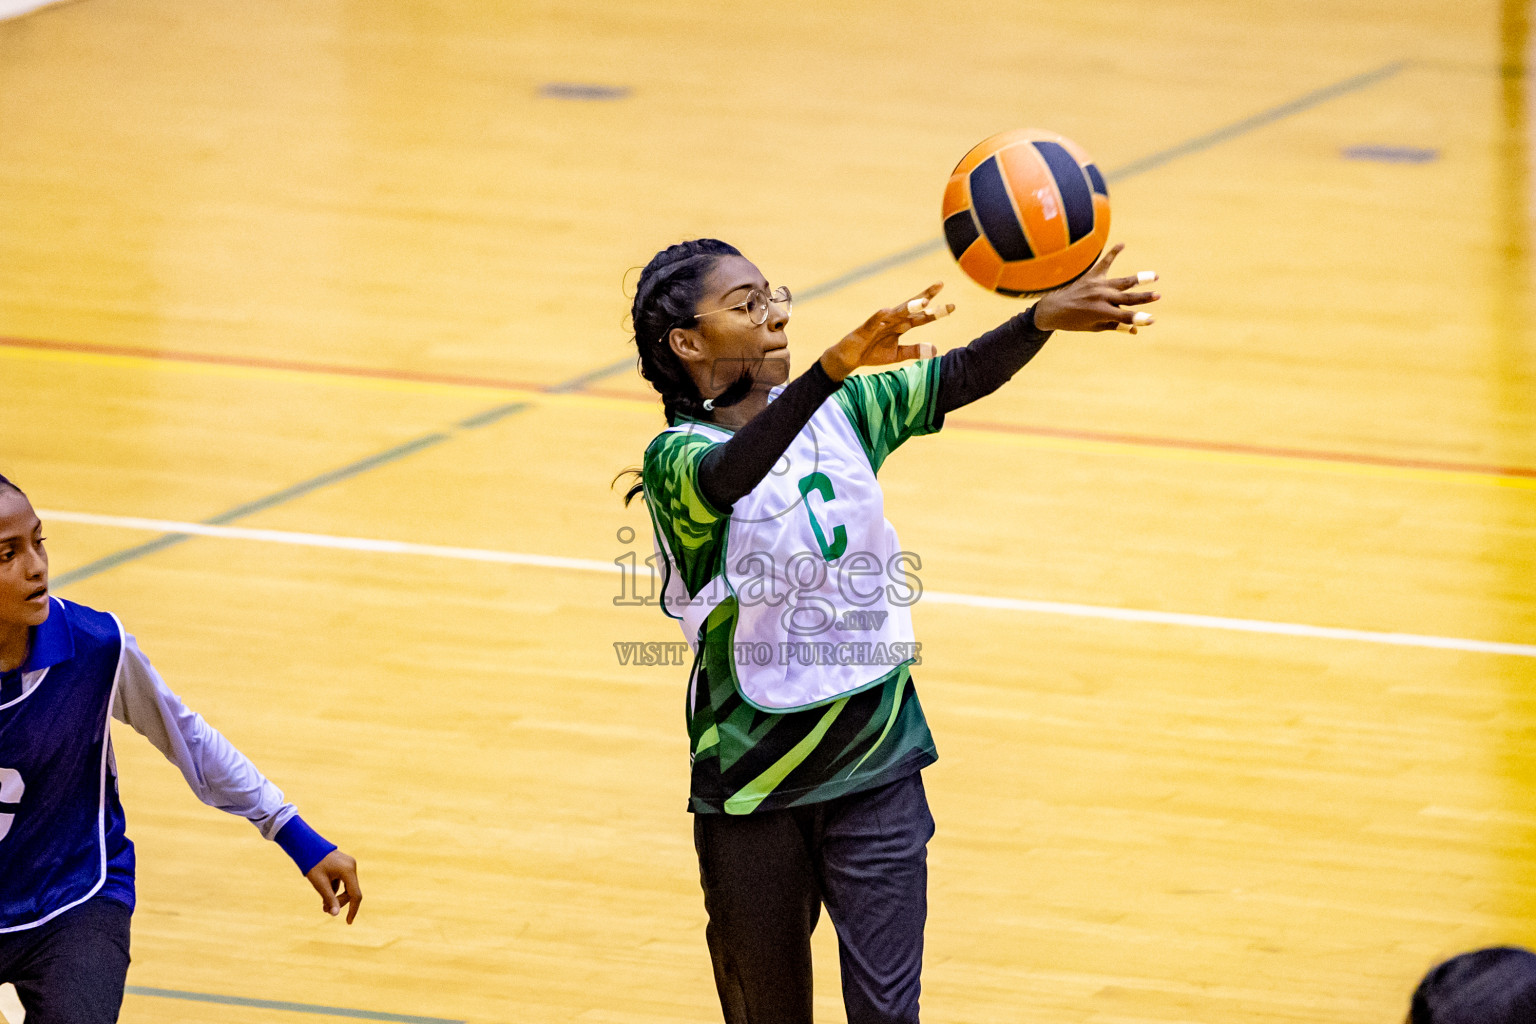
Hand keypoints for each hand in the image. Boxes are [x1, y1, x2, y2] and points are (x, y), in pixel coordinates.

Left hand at [306, 849, 361, 923]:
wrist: (307, 845)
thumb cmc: (313, 864)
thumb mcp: (320, 884)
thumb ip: (329, 899)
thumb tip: (335, 915)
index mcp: (348, 871)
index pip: (355, 895)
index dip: (353, 910)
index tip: (348, 922)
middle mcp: (352, 867)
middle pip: (351, 892)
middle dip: (339, 902)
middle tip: (325, 910)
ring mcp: (349, 865)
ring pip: (347, 887)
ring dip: (337, 897)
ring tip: (323, 906)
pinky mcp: (344, 865)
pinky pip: (343, 881)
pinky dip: (335, 890)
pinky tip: (324, 895)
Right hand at [820, 283, 955, 380]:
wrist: (848, 358)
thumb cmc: (872, 353)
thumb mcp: (897, 355)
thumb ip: (915, 351)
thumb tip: (936, 350)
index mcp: (901, 327)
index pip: (921, 317)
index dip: (935, 311)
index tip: (952, 306)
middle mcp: (892, 321)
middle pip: (912, 308)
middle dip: (926, 297)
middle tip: (940, 284)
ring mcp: (879, 323)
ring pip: (897, 312)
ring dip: (909, 307)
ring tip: (923, 302)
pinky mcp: (865, 328)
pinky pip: (874, 321)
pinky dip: (881, 316)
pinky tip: (887, 311)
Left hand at [1032, 244, 1159, 333]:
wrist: (1052, 308)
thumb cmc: (1073, 321)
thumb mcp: (1094, 327)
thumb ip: (1114, 326)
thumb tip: (1134, 329)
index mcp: (1101, 312)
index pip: (1125, 316)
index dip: (1139, 319)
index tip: (1152, 319)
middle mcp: (1101, 297)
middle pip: (1127, 297)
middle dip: (1144, 297)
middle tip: (1158, 295)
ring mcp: (1096, 285)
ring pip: (1122, 281)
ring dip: (1139, 279)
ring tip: (1154, 276)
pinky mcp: (1091, 275)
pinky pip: (1104, 262)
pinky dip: (1113, 253)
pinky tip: (1122, 244)